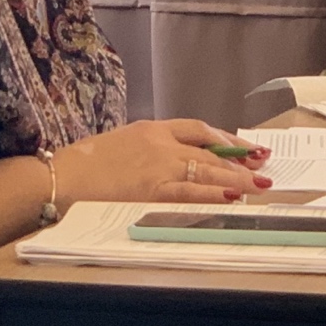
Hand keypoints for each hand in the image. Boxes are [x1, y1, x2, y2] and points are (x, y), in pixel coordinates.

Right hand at [51, 119, 273, 206]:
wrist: (62, 177)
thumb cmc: (86, 164)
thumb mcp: (122, 145)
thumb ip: (149, 150)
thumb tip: (175, 162)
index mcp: (152, 129)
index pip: (198, 128)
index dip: (225, 138)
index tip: (244, 147)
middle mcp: (160, 143)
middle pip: (209, 149)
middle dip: (239, 159)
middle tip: (263, 165)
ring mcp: (158, 166)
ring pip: (207, 170)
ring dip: (236, 178)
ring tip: (259, 184)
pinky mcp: (153, 190)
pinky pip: (191, 192)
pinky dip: (213, 194)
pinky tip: (232, 196)